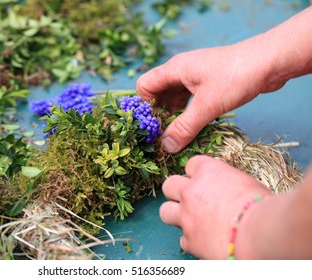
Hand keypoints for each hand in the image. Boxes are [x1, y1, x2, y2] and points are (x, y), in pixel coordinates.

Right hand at [137, 36, 285, 152]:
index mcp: (175, 69)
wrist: (269, 62)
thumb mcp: (207, 106)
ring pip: (174, 97)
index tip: (152, 125)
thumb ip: (185, 128)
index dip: (145, 105)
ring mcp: (194, 76)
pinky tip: (192, 125)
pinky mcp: (207, 82)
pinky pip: (189, 98)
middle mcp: (181, 70)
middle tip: (163, 135)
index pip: (145, 85)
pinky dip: (187, 112)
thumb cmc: (236, 77)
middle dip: (159, 114)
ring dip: (174, 115)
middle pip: (158, 92)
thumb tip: (166, 147)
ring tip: (177, 134)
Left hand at [160, 155, 271, 258]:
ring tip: (189, 220)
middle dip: (177, 191)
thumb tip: (229, 189)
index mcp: (206, 171)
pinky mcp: (190, 240)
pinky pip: (182, 239)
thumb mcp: (245, 182)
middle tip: (190, 199)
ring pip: (165, 211)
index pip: (191, 164)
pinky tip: (203, 241)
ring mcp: (186, 216)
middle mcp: (190, 191)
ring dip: (175, 215)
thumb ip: (227, 183)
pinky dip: (191, 240)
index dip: (197, 173)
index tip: (204, 180)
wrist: (259, 231)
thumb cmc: (261, 204)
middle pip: (169, 185)